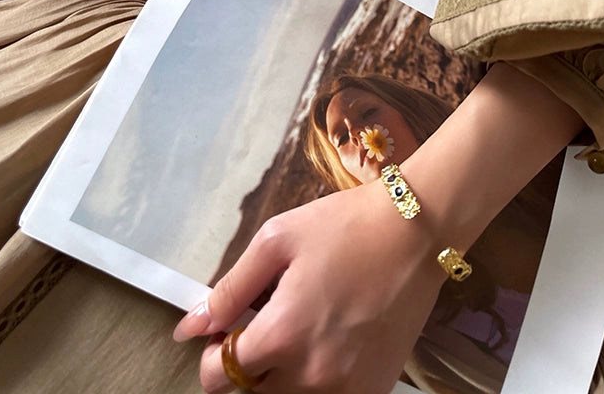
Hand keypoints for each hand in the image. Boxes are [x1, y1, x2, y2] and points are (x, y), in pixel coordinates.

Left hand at [174, 181, 444, 393]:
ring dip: (281, 376)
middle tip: (261, 327)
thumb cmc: (344, 227)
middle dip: (246, 367)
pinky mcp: (375, 387)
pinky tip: (329, 340)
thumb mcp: (277, 241)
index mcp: (280, 336)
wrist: (415, 232)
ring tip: (297, 330)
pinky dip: (319, 380)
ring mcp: (347, 388)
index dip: (211, 355)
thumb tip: (189, 327)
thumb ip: (230, 289)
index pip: (219, 377)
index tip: (224, 331)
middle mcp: (311, 375)